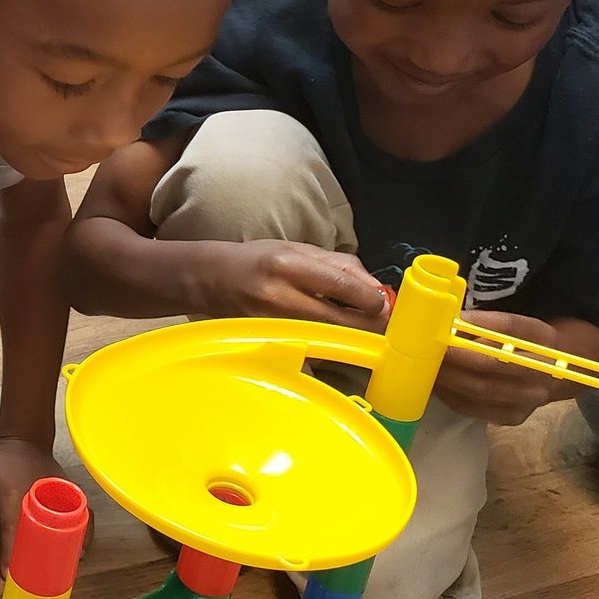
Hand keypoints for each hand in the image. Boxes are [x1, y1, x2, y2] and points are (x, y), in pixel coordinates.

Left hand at [0, 437, 83, 576]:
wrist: (26, 440)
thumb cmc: (1, 462)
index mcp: (15, 494)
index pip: (14, 529)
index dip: (11, 553)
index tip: (8, 574)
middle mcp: (42, 495)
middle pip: (46, 532)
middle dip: (43, 557)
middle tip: (40, 579)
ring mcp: (61, 493)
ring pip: (70, 525)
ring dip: (68, 547)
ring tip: (64, 568)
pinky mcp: (73, 493)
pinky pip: (83, 516)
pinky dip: (84, 533)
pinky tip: (79, 549)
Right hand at [207, 240, 388, 327]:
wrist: (215, 280)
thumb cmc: (260, 260)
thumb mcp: (299, 249)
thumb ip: (340, 265)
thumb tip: (377, 290)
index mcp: (288, 265)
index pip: (341, 285)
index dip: (370, 299)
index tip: (383, 304)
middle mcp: (280, 297)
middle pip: (339, 320)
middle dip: (369, 324)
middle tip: (382, 321)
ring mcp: (274, 325)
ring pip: (329, 340)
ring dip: (352, 336)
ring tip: (359, 325)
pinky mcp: (271, 343)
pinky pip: (313, 349)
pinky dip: (330, 344)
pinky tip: (333, 335)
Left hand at [435, 311, 572, 425]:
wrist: (556, 373)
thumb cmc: (523, 342)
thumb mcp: (514, 325)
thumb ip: (484, 323)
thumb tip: (443, 320)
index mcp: (542, 338)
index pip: (509, 327)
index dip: (477, 326)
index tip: (449, 323)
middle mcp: (541, 370)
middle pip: (493, 363)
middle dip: (455, 357)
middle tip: (428, 349)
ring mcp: (529, 399)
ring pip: (481, 390)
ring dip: (448, 378)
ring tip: (425, 367)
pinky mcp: (513, 417)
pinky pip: (474, 408)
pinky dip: (450, 396)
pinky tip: (435, 385)